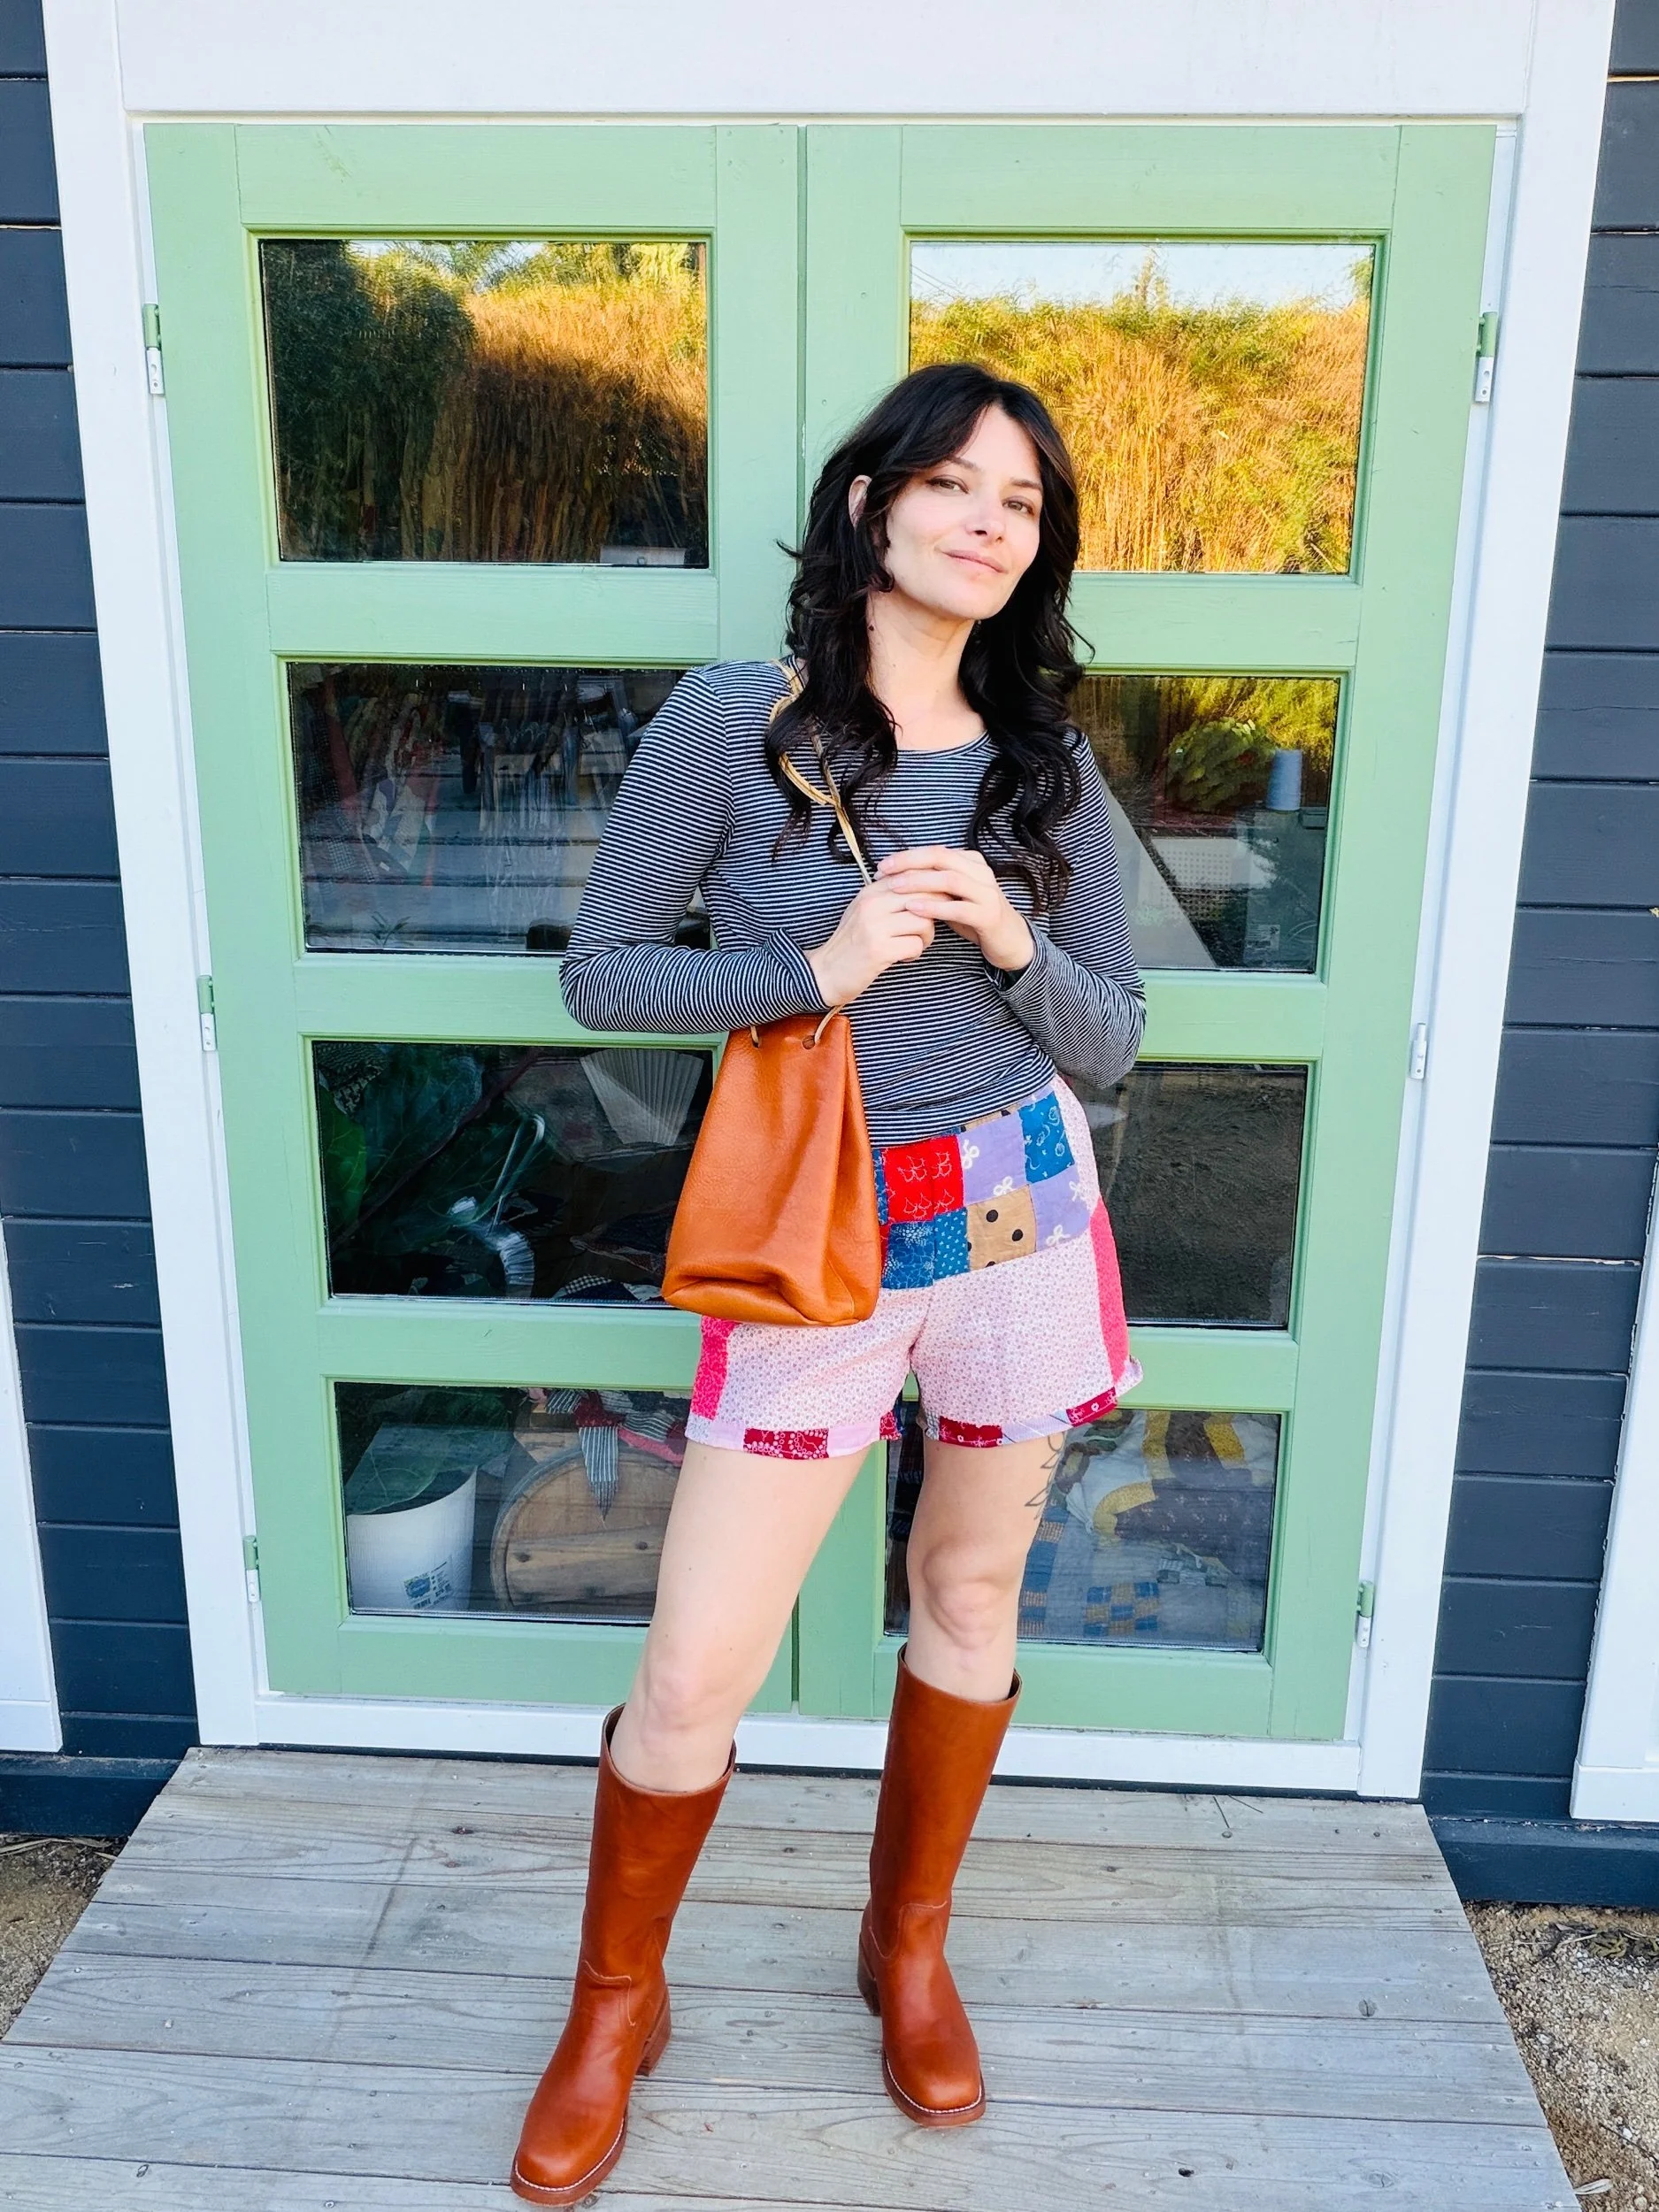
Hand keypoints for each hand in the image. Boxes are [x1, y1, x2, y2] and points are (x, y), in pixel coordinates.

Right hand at [806, 880, 935, 1006]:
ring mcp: (874, 927)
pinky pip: (916, 945)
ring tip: (914, 944)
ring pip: (924, 921)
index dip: (932, 890)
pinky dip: (915, 953)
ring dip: (926, 936)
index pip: (913, 876)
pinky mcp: (879, 950)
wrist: (826, 973)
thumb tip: (926, 885)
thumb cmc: (852, 943)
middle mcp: (871, 904)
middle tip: (926, 928)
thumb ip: (889, 896)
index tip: (933, 905)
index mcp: (870, 892)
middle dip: (935, 914)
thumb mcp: (865, 912)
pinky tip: (903, 957)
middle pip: (924, 896)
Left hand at [875, 846, 1034, 973]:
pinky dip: (934, 907)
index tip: (883, 865)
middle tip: (884, 871)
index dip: (908, 856)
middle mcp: (981, 873)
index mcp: (971, 862)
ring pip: (950, 880)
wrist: (1008, 939)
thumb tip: (897, 874)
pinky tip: (913, 908)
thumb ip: (933, 882)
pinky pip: (958, 908)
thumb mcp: (952, 895)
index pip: (935, 851)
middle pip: (941, 858)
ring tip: (895, 887)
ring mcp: (987, 894)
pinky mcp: (988, 916)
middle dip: (909, 863)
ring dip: (919, 882)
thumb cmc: (974, 915)